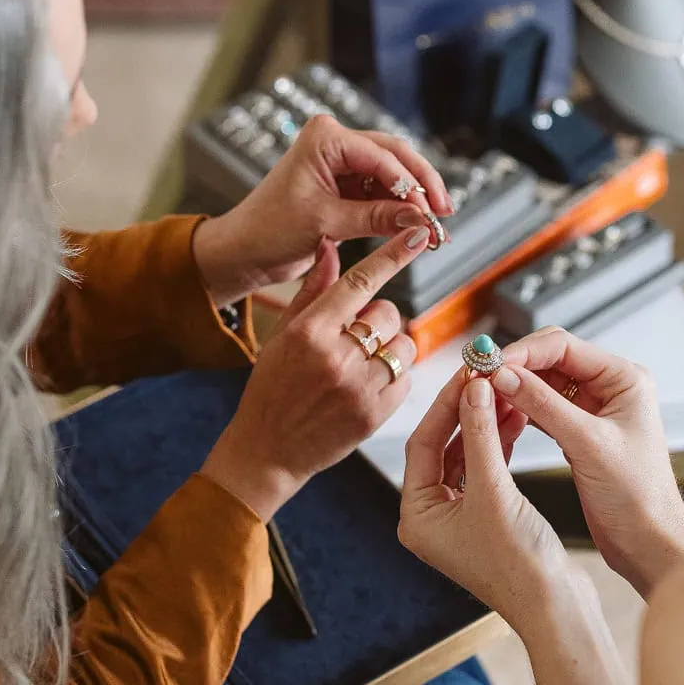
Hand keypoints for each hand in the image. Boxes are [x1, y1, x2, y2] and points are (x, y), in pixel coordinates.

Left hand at [193, 115, 451, 304]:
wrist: (244, 251)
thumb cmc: (270, 230)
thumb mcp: (327, 223)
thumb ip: (377, 218)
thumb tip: (422, 220)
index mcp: (325, 137)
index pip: (383, 156)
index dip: (412, 185)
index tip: (431, 213)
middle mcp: (335, 142)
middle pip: (395, 157)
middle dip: (421, 186)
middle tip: (444, 214)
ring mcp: (341, 162)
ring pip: (392, 175)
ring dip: (413, 200)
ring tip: (434, 227)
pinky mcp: (344, 185)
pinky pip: (381, 192)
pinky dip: (398, 209)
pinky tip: (415, 225)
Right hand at [200, 224, 429, 520]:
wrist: (267, 450)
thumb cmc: (270, 389)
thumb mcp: (281, 335)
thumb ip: (312, 291)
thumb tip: (330, 247)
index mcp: (309, 331)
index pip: (360, 282)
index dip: (393, 255)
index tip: (416, 234)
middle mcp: (336, 356)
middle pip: (388, 313)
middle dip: (378, 319)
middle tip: (355, 337)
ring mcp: (358, 387)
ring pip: (404, 345)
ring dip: (391, 347)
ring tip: (363, 362)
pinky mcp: (375, 414)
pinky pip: (406, 378)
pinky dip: (395, 376)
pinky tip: (369, 384)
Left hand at [399, 372, 571, 630]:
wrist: (558, 607)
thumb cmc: (520, 566)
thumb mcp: (494, 490)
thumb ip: (480, 435)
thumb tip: (473, 390)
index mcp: (417, 517)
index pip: (422, 445)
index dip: (444, 406)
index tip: (465, 375)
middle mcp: (431, 517)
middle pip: (441, 447)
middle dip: (464, 411)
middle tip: (483, 376)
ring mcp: (458, 518)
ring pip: (465, 456)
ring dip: (484, 424)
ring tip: (503, 391)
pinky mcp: (486, 518)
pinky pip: (485, 469)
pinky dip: (498, 444)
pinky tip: (514, 419)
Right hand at [487, 327, 683, 596]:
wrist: (649, 543)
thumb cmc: (639, 498)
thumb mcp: (587, 444)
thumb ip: (544, 405)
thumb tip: (505, 375)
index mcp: (624, 379)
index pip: (563, 346)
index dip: (522, 351)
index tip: (490, 364)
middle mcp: (610, 388)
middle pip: (550, 359)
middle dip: (514, 366)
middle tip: (480, 375)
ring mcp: (593, 409)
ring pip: (542, 383)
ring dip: (514, 387)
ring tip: (484, 394)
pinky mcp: (579, 431)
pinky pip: (542, 407)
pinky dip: (520, 408)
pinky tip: (500, 413)